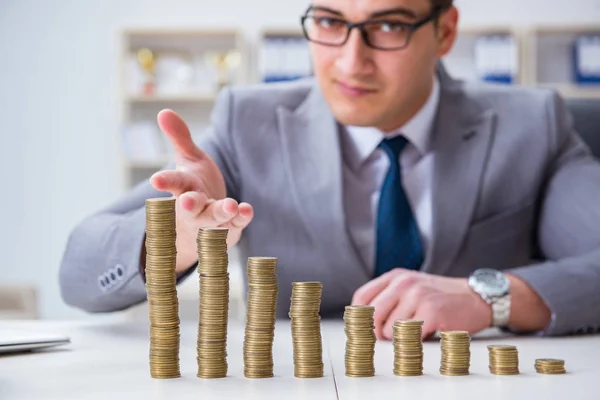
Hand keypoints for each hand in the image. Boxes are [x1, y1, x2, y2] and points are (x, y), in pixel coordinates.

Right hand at [149, 109, 252, 271]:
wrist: (204, 226)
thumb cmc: (194, 188)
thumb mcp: (189, 160)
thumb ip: (179, 138)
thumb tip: (163, 111)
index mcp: (183, 187)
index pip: (172, 183)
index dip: (164, 181)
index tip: (156, 180)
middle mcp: (194, 207)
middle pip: (189, 207)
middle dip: (188, 205)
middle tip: (186, 203)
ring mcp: (211, 220)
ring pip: (212, 219)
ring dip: (220, 213)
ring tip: (230, 205)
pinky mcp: (230, 227)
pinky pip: (236, 224)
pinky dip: (241, 217)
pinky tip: (246, 209)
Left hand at [352, 269, 491, 339]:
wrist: (476, 297)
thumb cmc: (440, 297)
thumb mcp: (411, 287)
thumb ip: (388, 298)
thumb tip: (363, 325)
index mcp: (395, 276)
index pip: (361, 297)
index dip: (359, 318)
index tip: (364, 330)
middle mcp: (403, 283)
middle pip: (371, 316)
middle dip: (377, 333)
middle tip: (390, 338)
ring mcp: (417, 296)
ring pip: (389, 330)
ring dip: (400, 338)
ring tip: (417, 330)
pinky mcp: (431, 312)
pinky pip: (409, 337)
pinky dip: (416, 341)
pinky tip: (427, 333)